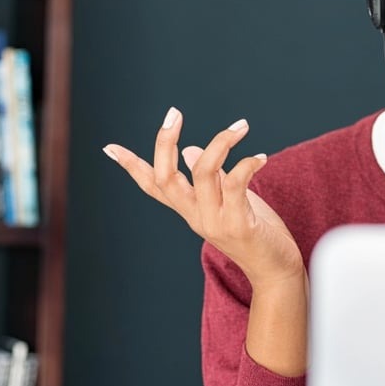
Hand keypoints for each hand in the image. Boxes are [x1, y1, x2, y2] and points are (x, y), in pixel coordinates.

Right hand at [103, 108, 303, 288]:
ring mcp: (215, 221)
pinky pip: (235, 184)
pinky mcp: (238, 225)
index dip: (131, 166)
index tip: (108, 147)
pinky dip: (247, 164)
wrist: (276, 272)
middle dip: (165, 142)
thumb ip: (210, 178)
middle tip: (174, 113)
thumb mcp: (228, 201)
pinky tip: (261, 157)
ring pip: (203, 172)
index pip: (152, 186)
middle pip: (166, 177)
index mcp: (189, 209)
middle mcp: (195, 216)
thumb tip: (190, 150)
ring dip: (221, 143)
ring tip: (241, 126)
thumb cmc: (255, 232)